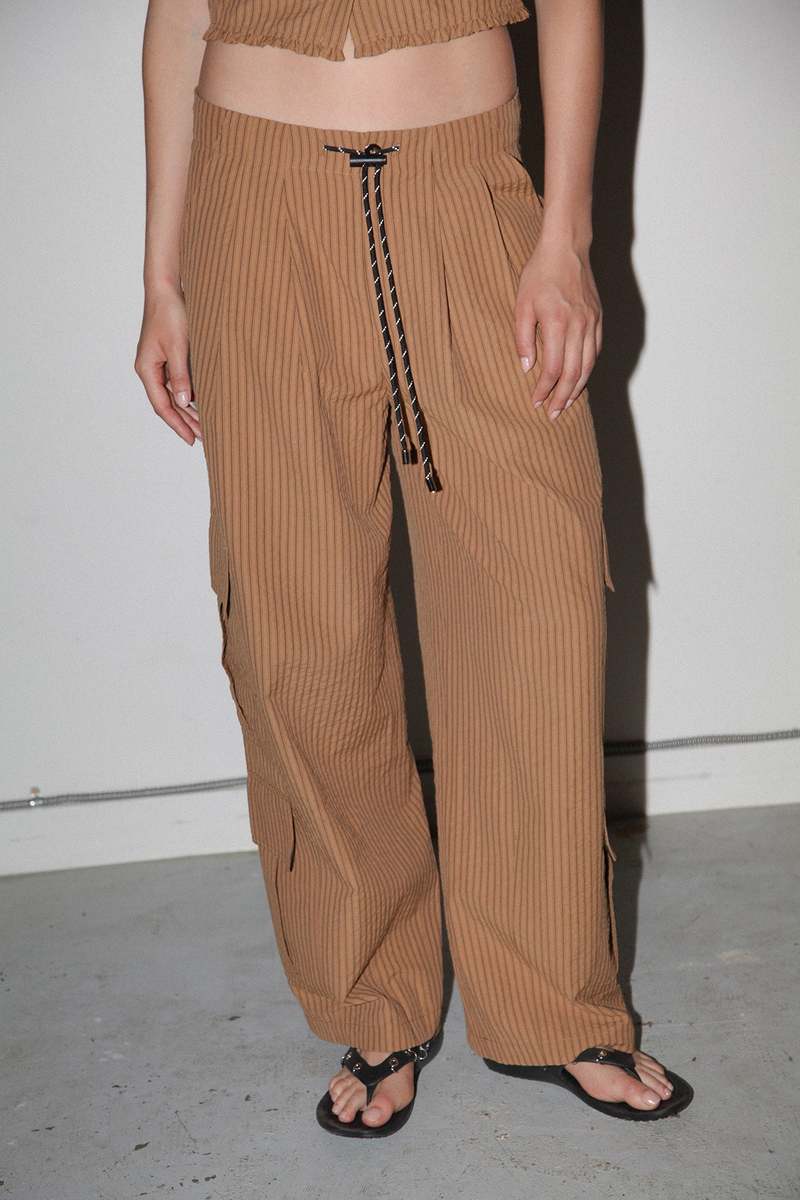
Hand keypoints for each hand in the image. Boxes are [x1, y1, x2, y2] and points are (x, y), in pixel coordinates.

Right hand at [134, 284, 201, 444]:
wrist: (166, 288)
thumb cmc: (170, 312)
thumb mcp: (178, 345)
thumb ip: (181, 375)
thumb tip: (184, 403)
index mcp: (147, 368)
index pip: (162, 405)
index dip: (177, 424)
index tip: (192, 439)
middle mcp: (150, 369)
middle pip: (167, 403)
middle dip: (185, 422)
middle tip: (204, 438)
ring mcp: (157, 363)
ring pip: (173, 395)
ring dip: (188, 410)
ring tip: (205, 426)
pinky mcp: (167, 356)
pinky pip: (177, 383)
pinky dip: (189, 395)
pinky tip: (202, 404)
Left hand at [514, 234, 602, 420]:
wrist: (567, 248)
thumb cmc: (539, 275)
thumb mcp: (521, 305)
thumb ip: (523, 338)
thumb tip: (527, 368)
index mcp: (558, 323)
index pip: (553, 368)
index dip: (544, 389)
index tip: (535, 401)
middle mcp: (579, 326)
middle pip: (573, 373)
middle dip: (562, 397)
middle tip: (552, 414)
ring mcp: (592, 323)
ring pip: (587, 366)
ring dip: (576, 389)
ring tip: (566, 404)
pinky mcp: (598, 319)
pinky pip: (595, 352)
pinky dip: (587, 370)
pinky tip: (578, 380)